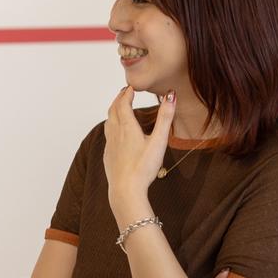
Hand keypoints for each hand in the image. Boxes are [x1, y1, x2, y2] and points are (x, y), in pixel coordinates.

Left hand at [103, 86, 174, 220]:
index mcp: (126, 127)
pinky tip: (116, 132)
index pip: (123, 103)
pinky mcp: (108, 155)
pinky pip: (107, 135)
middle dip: (119, 99)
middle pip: (113, 110)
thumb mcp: (159, 141)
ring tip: (120, 108)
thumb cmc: (143, 167)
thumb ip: (165, 118)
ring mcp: (109, 144)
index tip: (131, 87)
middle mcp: (115, 133)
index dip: (126, 93)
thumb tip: (170, 96)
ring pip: (108, 122)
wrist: (125, 190)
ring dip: (113, 111)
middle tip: (125, 93)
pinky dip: (112, 126)